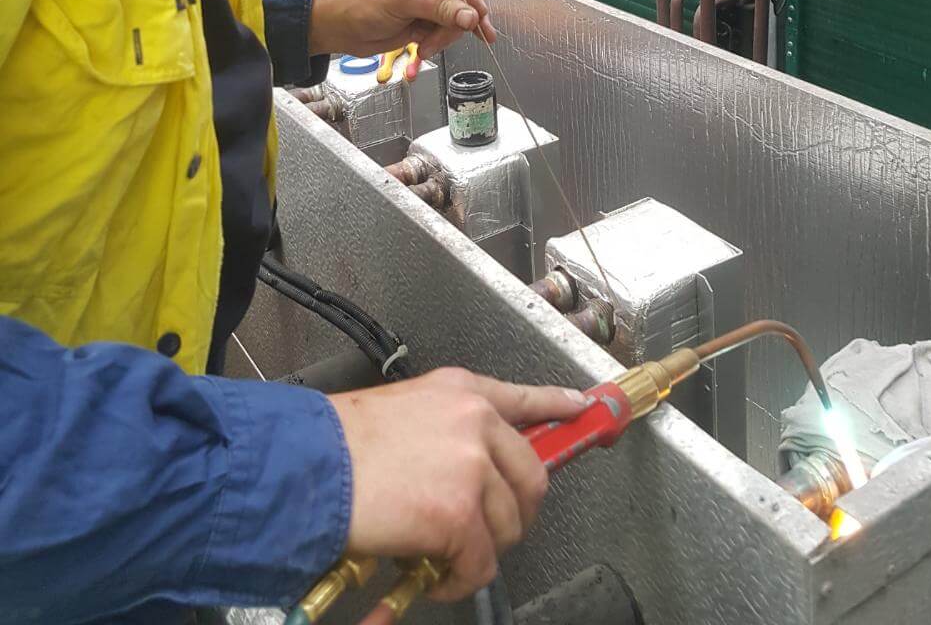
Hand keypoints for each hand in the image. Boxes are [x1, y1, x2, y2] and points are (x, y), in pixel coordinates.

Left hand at [308, 0, 495, 62]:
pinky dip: (441, 42)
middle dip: (464, 15)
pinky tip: (427, 48)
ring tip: (429, 45)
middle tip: (466, 30)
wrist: (338, 27)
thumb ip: (439, 8)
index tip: (476, 9)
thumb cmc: (358, 0)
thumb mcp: (402, 0)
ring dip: (448, 33)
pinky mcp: (428, 19)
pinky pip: (447, 30)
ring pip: (460, 15)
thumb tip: (471, 16)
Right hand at [329, 369, 586, 600]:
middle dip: (514, 514)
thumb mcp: (404, 409)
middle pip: (530, 477)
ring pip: (508, 525)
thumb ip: (447, 428)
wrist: (309, 465)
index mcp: (462, 392)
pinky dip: (460, 579)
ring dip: (481, 550)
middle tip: (485, 533)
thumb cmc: (340, 442)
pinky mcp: (459, 514)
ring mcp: (472, 467)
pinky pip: (480, 562)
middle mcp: (476, 422)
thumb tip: (469, 469)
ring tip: (446, 555)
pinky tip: (435, 576)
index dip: (557, 405)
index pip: (524, 397)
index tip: (581, 409)